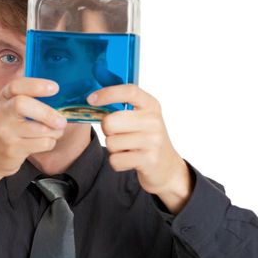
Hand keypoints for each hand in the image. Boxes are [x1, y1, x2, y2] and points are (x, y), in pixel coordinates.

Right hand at [0, 77, 67, 177]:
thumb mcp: (14, 107)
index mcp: (6, 96)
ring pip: (38, 129)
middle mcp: (3, 111)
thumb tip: (65, 95)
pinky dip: (50, 142)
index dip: (36, 85)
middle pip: (22, 104)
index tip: (55, 88)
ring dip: (54, 131)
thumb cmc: (11, 126)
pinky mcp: (12, 148)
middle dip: (47, 113)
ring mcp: (5, 131)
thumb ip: (32, 98)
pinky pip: (41, 144)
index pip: (16, 85)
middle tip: (62, 121)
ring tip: (56, 130)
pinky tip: (44, 141)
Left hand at [87, 84, 192, 213]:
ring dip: (113, 148)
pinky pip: (115, 160)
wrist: (167, 166)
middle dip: (107, 130)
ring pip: (111, 143)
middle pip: (110, 122)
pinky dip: (117, 162)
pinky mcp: (149, 160)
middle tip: (118, 134)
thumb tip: (93, 99)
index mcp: (151, 105)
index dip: (108, 93)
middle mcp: (153, 121)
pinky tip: (129, 160)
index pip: (129, 91)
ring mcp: (153, 140)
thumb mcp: (140, 117)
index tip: (91, 99)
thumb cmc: (146, 138)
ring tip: (127, 148)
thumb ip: (121, 107)